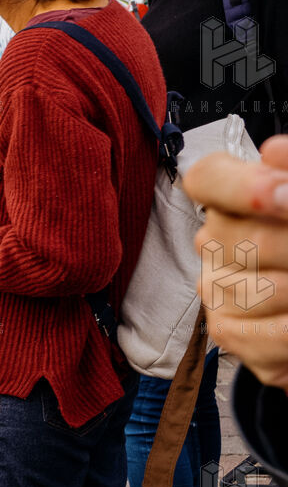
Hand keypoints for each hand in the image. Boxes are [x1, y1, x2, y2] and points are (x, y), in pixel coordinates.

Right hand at [184, 135, 287, 389]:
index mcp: (234, 198)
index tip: (284, 194)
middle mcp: (214, 239)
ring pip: (255, 289)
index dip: (243, 187)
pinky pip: (262, 333)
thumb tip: (274, 152)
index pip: (207, 179)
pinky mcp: (226, 330)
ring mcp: (215, 286)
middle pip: (235, 237)